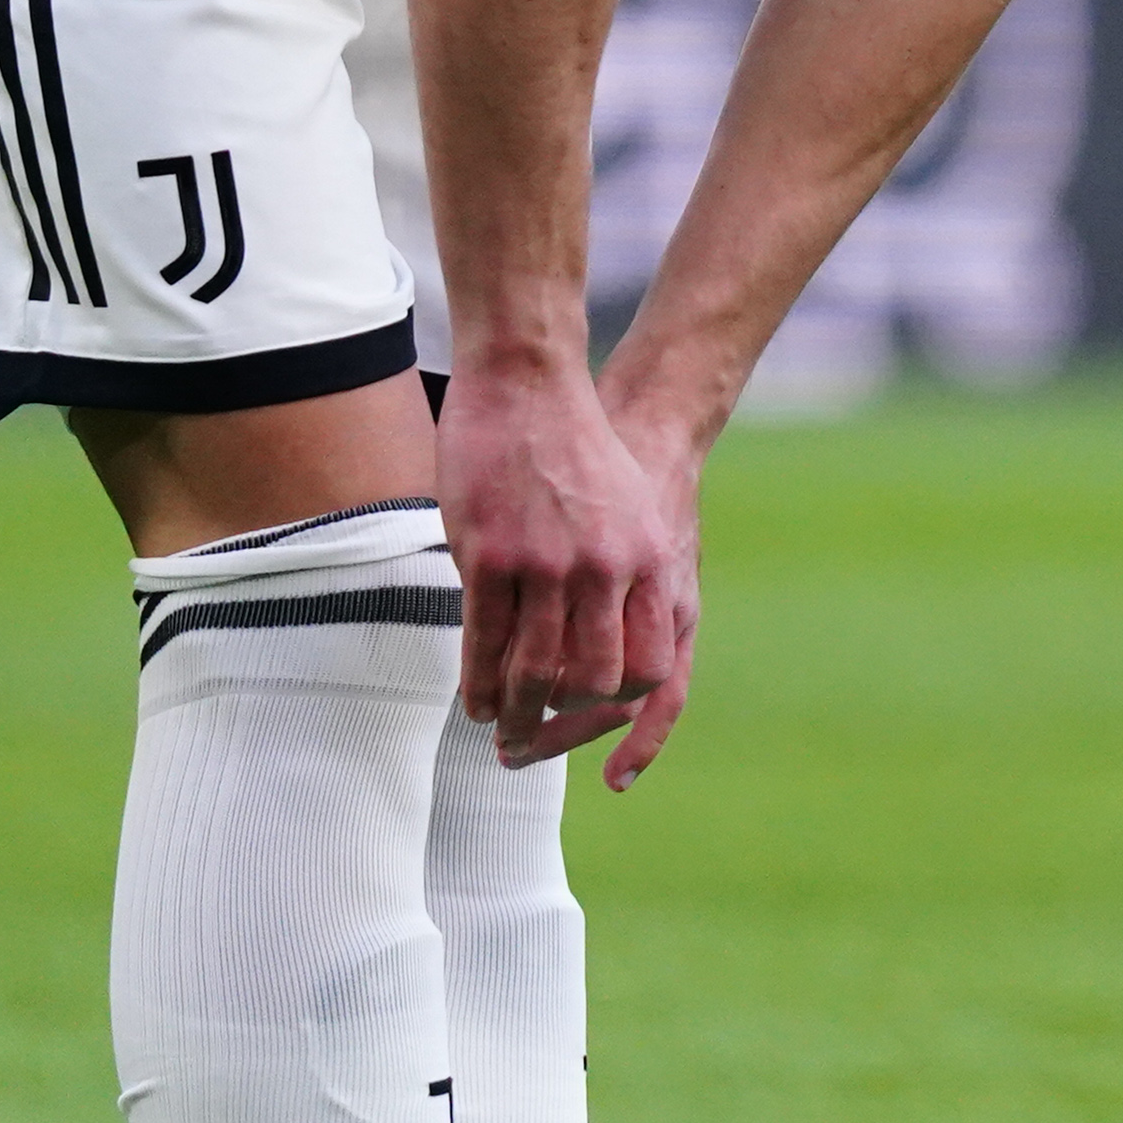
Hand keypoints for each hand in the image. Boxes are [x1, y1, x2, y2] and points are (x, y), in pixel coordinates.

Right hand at [436, 360, 702, 780]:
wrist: (529, 382)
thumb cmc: (576, 447)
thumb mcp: (628, 510)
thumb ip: (623, 572)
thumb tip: (607, 635)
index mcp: (647, 560)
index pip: (649, 666)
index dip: (620, 703)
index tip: (592, 714)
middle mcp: (604, 570)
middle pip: (591, 681)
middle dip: (563, 723)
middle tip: (537, 740)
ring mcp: (546, 565)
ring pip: (533, 670)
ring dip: (515, 715)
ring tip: (501, 733)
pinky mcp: (490, 556)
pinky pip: (485, 642)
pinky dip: (479, 682)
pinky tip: (474, 698)